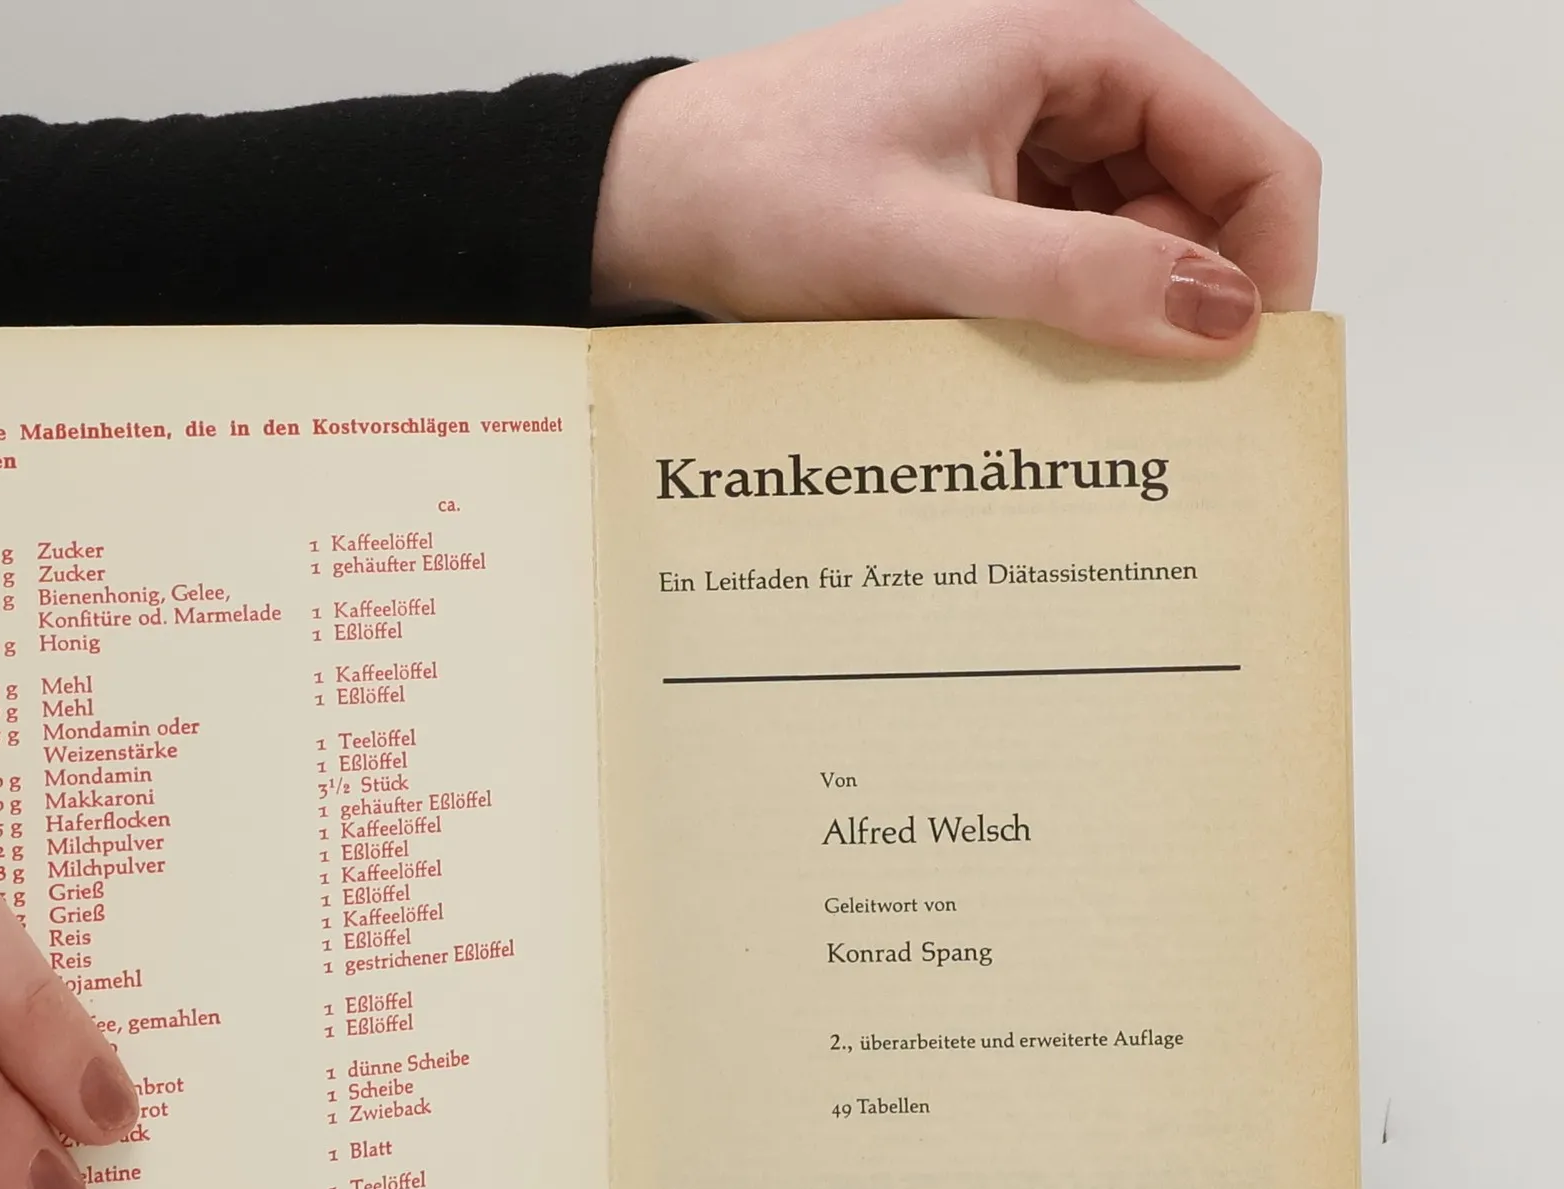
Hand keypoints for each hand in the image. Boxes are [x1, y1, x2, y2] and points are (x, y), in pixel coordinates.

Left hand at [592, 0, 1317, 355]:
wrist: (656, 195)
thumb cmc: (757, 184)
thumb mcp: (922, 244)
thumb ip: (1072, 278)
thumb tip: (1213, 314)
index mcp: (1079, 46)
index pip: (1251, 150)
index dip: (1266, 266)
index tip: (1240, 376)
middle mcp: (1070, 84)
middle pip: (1202, 204)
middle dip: (1184, 304)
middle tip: (1140, 406)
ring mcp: (1030, 143)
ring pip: (1136, 245)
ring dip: (1116, 320)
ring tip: (1057, 384)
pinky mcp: (991, 198)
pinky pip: (1068, 265)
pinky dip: (1061, 321)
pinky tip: (1018, 365)